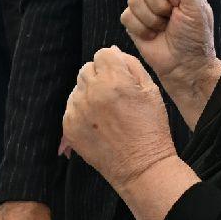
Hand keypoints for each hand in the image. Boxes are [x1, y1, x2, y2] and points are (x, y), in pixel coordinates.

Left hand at [61, 48, 177, 191]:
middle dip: (100, 76)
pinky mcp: (69, 127)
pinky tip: (98, 123)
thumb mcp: (151, 90)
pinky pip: (70, 107)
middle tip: (115, 96)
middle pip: (87, 68)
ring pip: (77, 87)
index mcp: (114, 80)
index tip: (120, 77)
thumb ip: (131, 65)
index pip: (102, 53)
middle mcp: (92, 92)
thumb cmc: (151, 128)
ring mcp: (78, 110)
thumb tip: (113, 52)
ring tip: (107, 112)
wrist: (141, 167)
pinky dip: (81, 111)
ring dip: (89, 93)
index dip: (113, 63)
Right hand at [121, 0, 214, 85]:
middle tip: (171, 18)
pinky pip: (126, 16)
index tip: (178, 2)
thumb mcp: (196, 8)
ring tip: (163, 29)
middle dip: (159, 5)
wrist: (184, 67)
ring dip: (151, 19)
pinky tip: (152, 36)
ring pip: (133, 0)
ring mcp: (145, 9)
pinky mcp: (134, 24)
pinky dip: (141, 29)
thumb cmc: (195, 38)